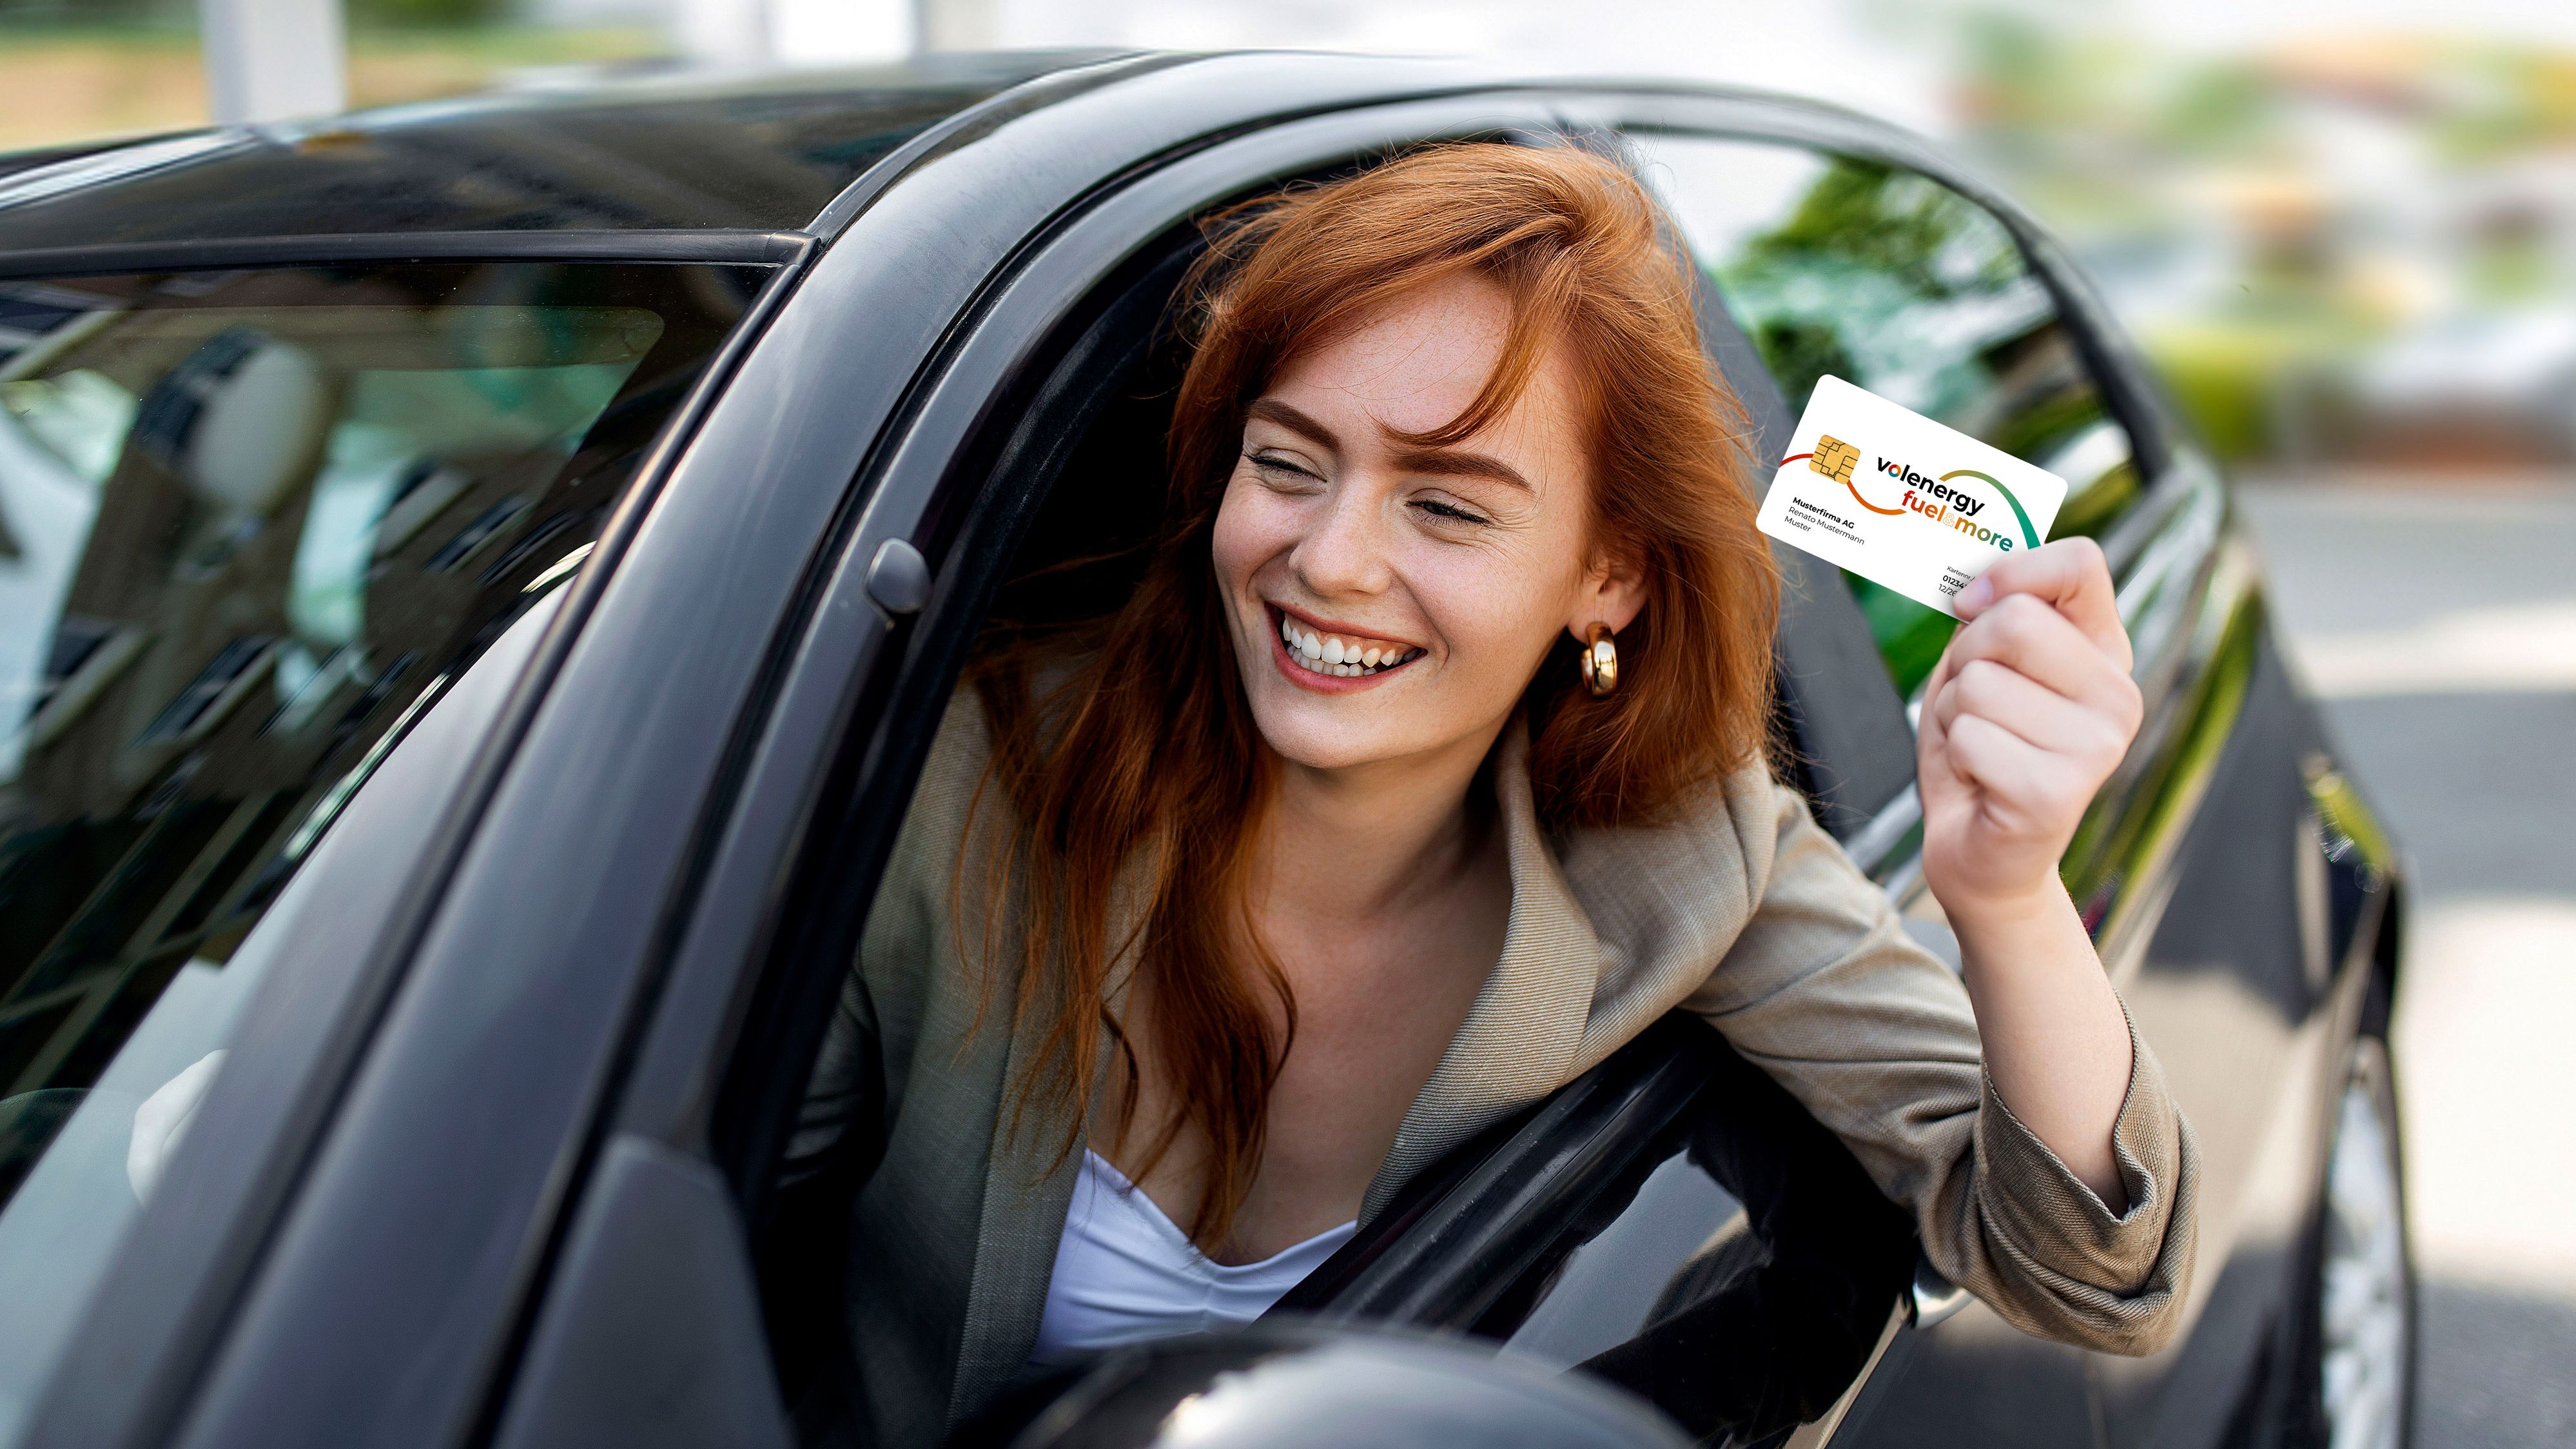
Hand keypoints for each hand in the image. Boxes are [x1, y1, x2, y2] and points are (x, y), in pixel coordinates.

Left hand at [1916, 539, 2140, 923]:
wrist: (1983, 854)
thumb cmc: (1981, 747)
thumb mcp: (1983, 665)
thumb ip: (1990, 615)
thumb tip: (1973, 588)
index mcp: (2106, 651)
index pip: (2081, 564)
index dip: (2012, 571)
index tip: (1970, 604)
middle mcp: (2117, 696)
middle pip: (2015, 621)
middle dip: (1964, 657)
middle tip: (1971, 702)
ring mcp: (2097, 747)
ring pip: (1978, 683)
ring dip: (1952, 713)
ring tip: (1980, 747)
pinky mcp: (2057, 794)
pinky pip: (1969, 736)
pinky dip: (1954, 755)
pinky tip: (1981, 782)